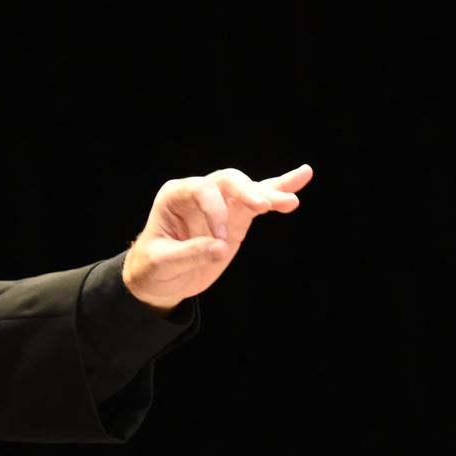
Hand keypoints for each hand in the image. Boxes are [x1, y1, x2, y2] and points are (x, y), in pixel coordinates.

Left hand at [122, 164, 313, 310]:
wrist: (158, 279)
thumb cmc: (152, 268)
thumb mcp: (161, 264)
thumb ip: (188, 253)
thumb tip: (220, 247)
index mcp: (174, 196)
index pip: (200, 189)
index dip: (214, 211)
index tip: (219, 241)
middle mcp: (198, 193)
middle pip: (227, 181)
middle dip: (246, 191)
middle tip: (263, 206)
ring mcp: (221, 204)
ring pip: (248, 189)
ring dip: (270, 193)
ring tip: (290, 202)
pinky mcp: (237, 218)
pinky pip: (261, 201)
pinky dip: (280, 192)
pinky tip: (303, 176)